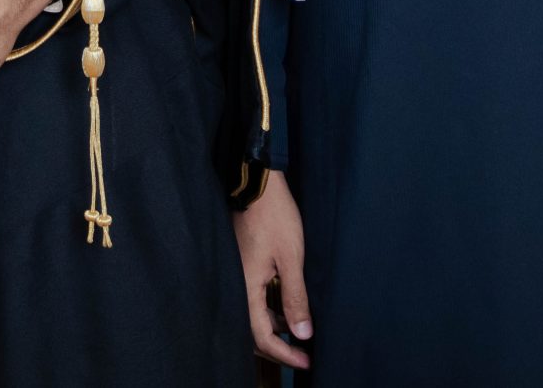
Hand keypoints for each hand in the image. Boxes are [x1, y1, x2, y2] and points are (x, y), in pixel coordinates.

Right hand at [233, 173, 311, 367]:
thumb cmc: (275, 216)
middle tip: (301, 355)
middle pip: (251, 332)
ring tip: (298, 331)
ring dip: (273, 327)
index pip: (261, 336)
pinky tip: (285, 305)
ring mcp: (236, 274)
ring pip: (251, 315)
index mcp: (246, 288)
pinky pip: (251, 298)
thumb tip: (302, 333)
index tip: (306, 362)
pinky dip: (268, 309)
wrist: (257, 182)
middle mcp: (236, 285)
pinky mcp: (240, 265)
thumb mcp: (291, 258)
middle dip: (277, 347)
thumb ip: (295, 297)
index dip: (284, 353)